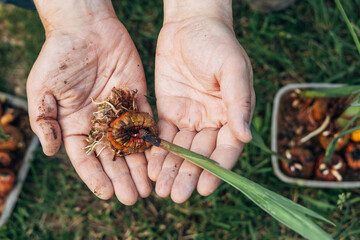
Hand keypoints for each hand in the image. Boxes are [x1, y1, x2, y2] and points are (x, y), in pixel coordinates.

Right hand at [27, 0, 151, 204]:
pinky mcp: (137, 98)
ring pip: (131, 144)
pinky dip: (152, 138)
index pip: (85, 158)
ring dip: (140, 165)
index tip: (107, 194)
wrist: (86, 27)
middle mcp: (99, 123)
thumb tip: (49, 152)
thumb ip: (44, 120)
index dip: (95, 177)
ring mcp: (120, 112)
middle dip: (123, 177)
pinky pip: (146, 121)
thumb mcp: (42, 88)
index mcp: (75, 125)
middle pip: (112, 156)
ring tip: (150, 185)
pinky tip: (160, 155)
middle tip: (135, 197)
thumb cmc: (59, 56)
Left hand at [147, 0, 254, 202]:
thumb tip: (245, 137)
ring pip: (180, 150)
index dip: (216, 170)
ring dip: (171, 170)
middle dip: (188, 175)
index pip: (226, 149)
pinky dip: (157, 151)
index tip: (203, 188)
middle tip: (176, 196)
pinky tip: (150, 167)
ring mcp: (189, 118)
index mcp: (232, 115)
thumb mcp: (233, 69)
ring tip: (161, 190)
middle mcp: (211, 121)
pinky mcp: (168, 111)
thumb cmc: (218, 43)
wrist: (190, 25)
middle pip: (200, 155)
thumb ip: (239, 102)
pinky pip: (163, 135)